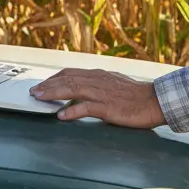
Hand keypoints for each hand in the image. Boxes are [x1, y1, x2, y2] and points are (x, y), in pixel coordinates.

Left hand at [30, 68, 166, 128]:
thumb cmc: (136, 96)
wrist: (156, 101)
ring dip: (54, 93)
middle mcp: (98, 80)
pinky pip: (87, 108)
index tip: (41, 84)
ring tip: (40, 98)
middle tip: (33, 91)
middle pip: (68, 79)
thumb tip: (82, 92)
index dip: (54, 78)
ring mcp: (103, 93)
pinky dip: (72, 111)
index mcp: (99, 75)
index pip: (71, 73)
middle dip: (48, 85)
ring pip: (73, 90)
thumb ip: (98, 86)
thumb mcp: (114, 85)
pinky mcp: (109, 107)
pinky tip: (61, 115)